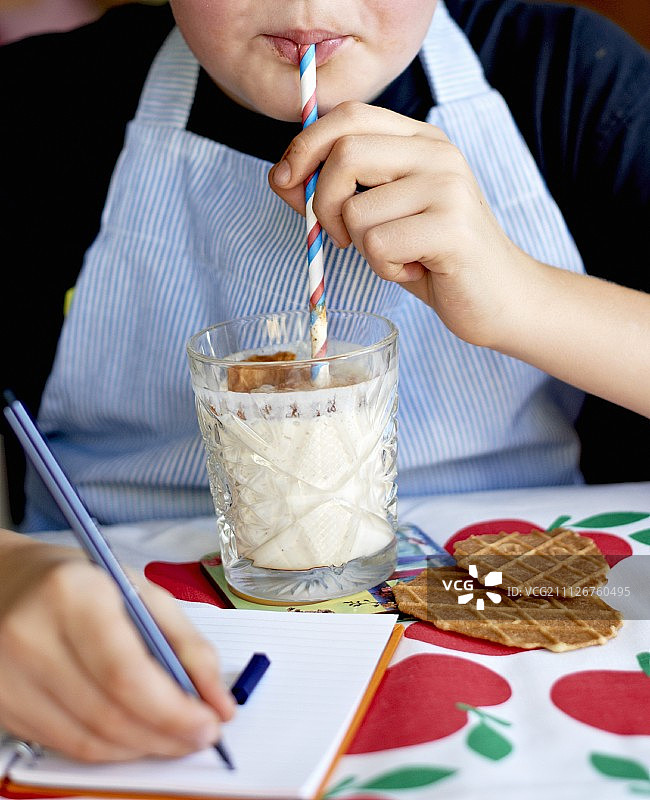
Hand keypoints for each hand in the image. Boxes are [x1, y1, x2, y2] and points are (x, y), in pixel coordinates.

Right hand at [0, 531, 234, 761]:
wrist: (5, 583)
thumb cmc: (80, 582)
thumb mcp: (139, 590)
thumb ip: (186, 641)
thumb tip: (218, 700)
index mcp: (73, 595)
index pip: (126, 674)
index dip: (172, 710)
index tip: (210, 722)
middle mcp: (31, 637)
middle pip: (108, 714)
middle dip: (166, 734)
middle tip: (201, 735)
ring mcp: (8, 676)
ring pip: (88, 741)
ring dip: (142, 747)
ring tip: (175, 738)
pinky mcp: (1, 705)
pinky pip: (65, 745)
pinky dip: (110, 749)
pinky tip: (136, 736)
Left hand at [269, 100, 530, 348]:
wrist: (501, 297)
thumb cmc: (434, 257)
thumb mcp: (382, 216)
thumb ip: (337, 192)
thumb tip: (281, 178)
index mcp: (419, 140)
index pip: (348, 116)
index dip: (305, 145)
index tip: (284, 181)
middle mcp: (437, 153)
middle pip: (345, 154)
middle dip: (321, 204)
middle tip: (341, 237)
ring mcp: (448, 187)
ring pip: (357, 211)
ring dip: (363, 248)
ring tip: (398, 256)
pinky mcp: (452, 228)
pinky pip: (379, 244)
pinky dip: (384, 268)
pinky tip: (413, 269)